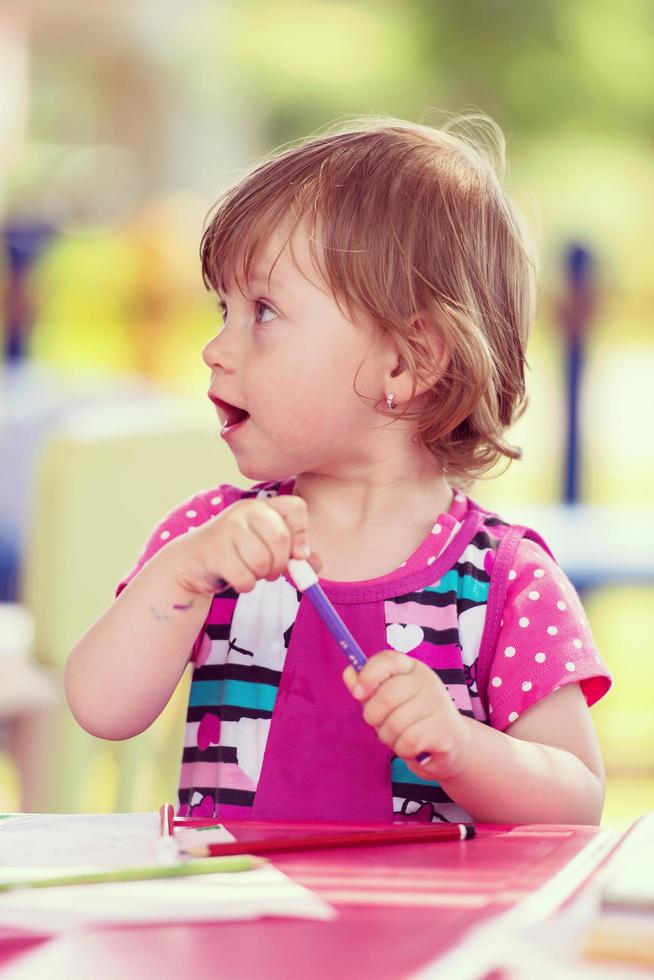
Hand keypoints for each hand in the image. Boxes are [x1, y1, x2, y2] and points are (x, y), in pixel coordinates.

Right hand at [167, 495, 321, 596]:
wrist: (193, 561)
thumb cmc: (237, 554)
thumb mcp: (268, 549)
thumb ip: (295, 555)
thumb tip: (314, 563)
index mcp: (263, 506)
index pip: (296, 507)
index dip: (301, 533)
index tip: (296, 553)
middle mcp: (246, 510)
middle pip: (281, 539)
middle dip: (281, 564)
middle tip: (273, 572)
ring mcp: (228, 528)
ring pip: (262, 561)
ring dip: (261, 576)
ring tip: (251, 573)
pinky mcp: (214, 551)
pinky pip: (244, 577)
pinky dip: (245, 585)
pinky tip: (237, 579)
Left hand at [343, 650, 471, 780]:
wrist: (452, 743)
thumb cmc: (412, 718)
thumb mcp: (388, 700)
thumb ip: (367, 687)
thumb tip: (348, 673)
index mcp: (411, 668)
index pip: (387, 659)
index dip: (368, 675)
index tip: (357, 694)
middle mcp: (427, 681)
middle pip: (386, 696)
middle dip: (374, 717)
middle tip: (382, 724)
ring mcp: (438, 705)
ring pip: (394, 724)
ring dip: (389, 737)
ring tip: (402, 736)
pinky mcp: (443, 730)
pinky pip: (406, 742)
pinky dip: (403, 750)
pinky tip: (414, 747)